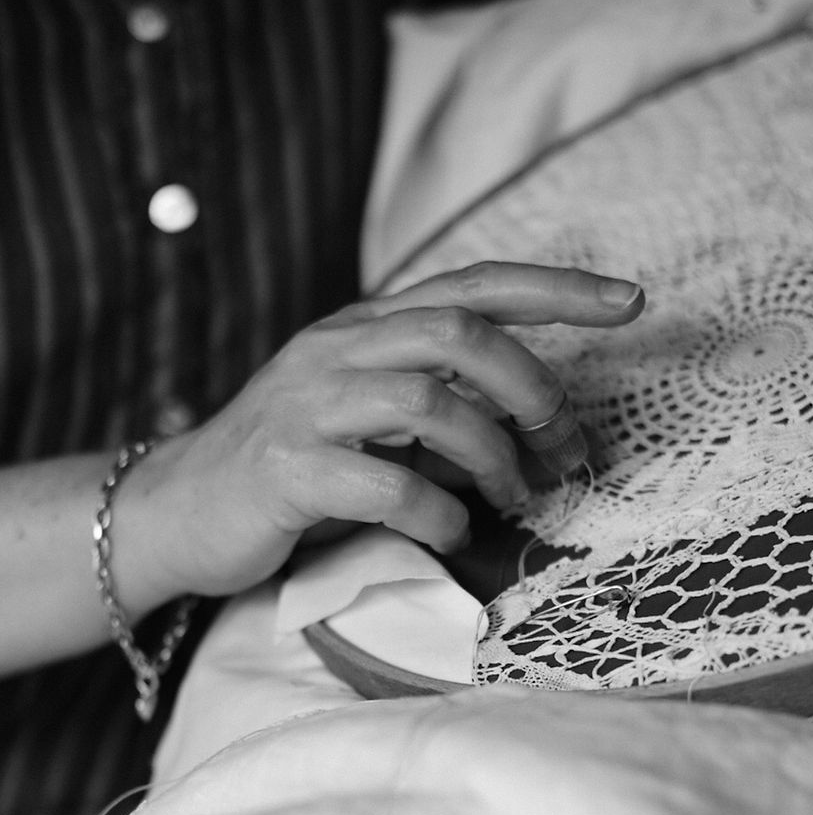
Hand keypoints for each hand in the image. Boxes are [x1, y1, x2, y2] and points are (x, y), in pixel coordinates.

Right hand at [122, 261, 643, 605]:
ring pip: (428, 402)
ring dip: (492, 456)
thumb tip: (537, 427)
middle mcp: (337, 349)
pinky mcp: (288, 470)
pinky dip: (439, 512)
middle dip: (533, 389)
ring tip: (510, 498)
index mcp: (365, 327)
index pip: (473, 285)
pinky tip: (450, 529)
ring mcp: (308, 406)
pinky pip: (387, 486)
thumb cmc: (294, 468)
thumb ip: (439, 402)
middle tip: (560, 446)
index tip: (630, 301)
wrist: (180, 510)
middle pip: (460, 334)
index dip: (556, 288)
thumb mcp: (368, 417)